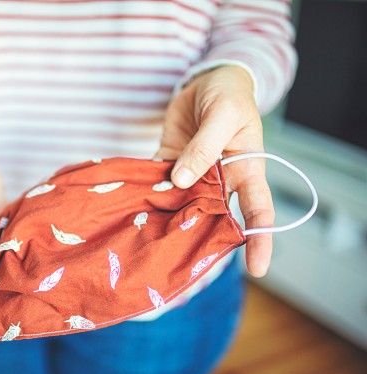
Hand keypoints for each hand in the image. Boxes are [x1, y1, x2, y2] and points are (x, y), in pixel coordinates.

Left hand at [156, 66, 273, 276]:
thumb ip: (203, 148)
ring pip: (184, 205)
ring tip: (152, 248)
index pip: (259, 211)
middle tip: (185, 267)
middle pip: (216, 218)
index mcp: (247, 170)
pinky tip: (134, 211)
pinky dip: (148, 196)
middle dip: (204, 242)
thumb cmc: (228, 96)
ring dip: (170, 222)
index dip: (261, 240)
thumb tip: (180, 181)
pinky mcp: (169, 165)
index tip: (259, 270)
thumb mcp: (222, 116)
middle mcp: (221, 180)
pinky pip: (160, 185)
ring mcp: (194, 175)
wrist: (205, 81)